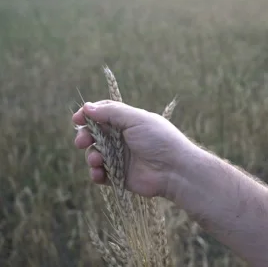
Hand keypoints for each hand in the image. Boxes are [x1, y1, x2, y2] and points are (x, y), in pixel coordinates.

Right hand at [72, 100, 197, 197]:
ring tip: (97, 159)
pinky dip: (96, 173)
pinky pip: (100, 174)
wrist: (174, 170)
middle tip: (82, 141)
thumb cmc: (159, 140)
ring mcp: (121, 158)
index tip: (77, 119)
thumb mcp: (136, 119)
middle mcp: (123, 138)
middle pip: (94, 135)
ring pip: (95, 154)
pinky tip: (99, 173)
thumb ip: (111, 112)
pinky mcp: (120, 176)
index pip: (103, 114)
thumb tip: (87, 107)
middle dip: (85, 137)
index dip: (88, 115)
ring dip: (91, 156)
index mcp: (128, 122)